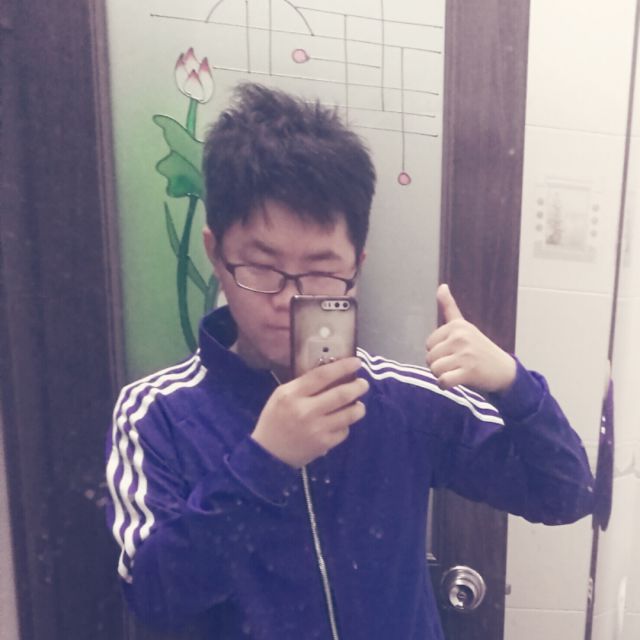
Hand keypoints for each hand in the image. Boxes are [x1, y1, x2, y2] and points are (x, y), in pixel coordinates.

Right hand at [251, 357, 368, 467]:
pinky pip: (344, 431)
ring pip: (348, 414)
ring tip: (358, 405)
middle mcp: (306, 411)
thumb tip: (332, 373)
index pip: (322, 375)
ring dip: (358, 407)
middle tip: (363, 384)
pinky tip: (342, 422)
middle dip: (357, 387)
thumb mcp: (281, 395)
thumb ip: (303, 385)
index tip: (357, 362)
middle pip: (341, 394)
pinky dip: (346, 425)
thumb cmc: (274, 419)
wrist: (268, 454)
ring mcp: (316, 429)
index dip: (343, 367)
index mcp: (292, 395)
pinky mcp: (323, 444)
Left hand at [425, 284, 515, 392]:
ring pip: (434, 370)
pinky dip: (445, 385)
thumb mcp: (464, 327)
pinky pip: (443, 381)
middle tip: (457, 364)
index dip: (438, 352)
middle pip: (430, 358)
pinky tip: (455, 383)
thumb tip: (441, 286)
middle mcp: (461, 337)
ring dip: (442, 376)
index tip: (454, 353)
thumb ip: (449, 308)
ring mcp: (465, 354)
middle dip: (439, 365)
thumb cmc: (480, 349)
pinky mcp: (469, 371)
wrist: (504, 371)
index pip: (429, 344)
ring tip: (457, 372)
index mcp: (457, 326)